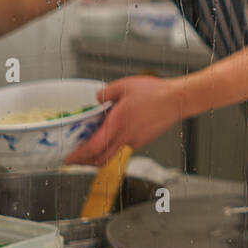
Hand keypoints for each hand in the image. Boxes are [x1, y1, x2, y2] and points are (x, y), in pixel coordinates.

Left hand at [65, 75, 186, 165]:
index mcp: (117, 124)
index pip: (93, 148)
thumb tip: (97, 98)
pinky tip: (114, 136)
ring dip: (99, 156)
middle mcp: (125, 137)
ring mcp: (136, 141)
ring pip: (112, 154)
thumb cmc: (155, 93)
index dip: (79, 156)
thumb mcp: (125, 85)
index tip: (68, 159)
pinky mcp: (144, 139)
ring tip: (91, 151)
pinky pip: (124, 146)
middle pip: (100, 159)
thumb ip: (107, 92)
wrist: (178, 100)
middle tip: (75, 160)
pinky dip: (114, 146)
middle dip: (85, 162)